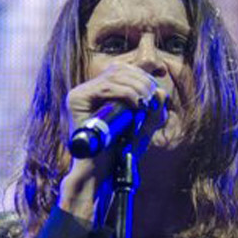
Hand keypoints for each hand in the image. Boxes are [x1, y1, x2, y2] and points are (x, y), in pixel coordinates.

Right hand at [59, 63, 167, 220]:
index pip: (125, 68)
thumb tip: (161, 91)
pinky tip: (136, 105)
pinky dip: (126, 93)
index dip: (145, 67)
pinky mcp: (76, 99)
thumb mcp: (145, 127)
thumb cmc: (122, 150)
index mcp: (104, 93)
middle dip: (144, 81)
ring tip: (146, 105)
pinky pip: (105, 86)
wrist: (103, 171)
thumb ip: (155, 110)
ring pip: (115, 75)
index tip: (162, 71)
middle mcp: (90, 89)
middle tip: (154, 99)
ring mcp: (81, 93)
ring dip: (137, 88)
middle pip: (122, 69)